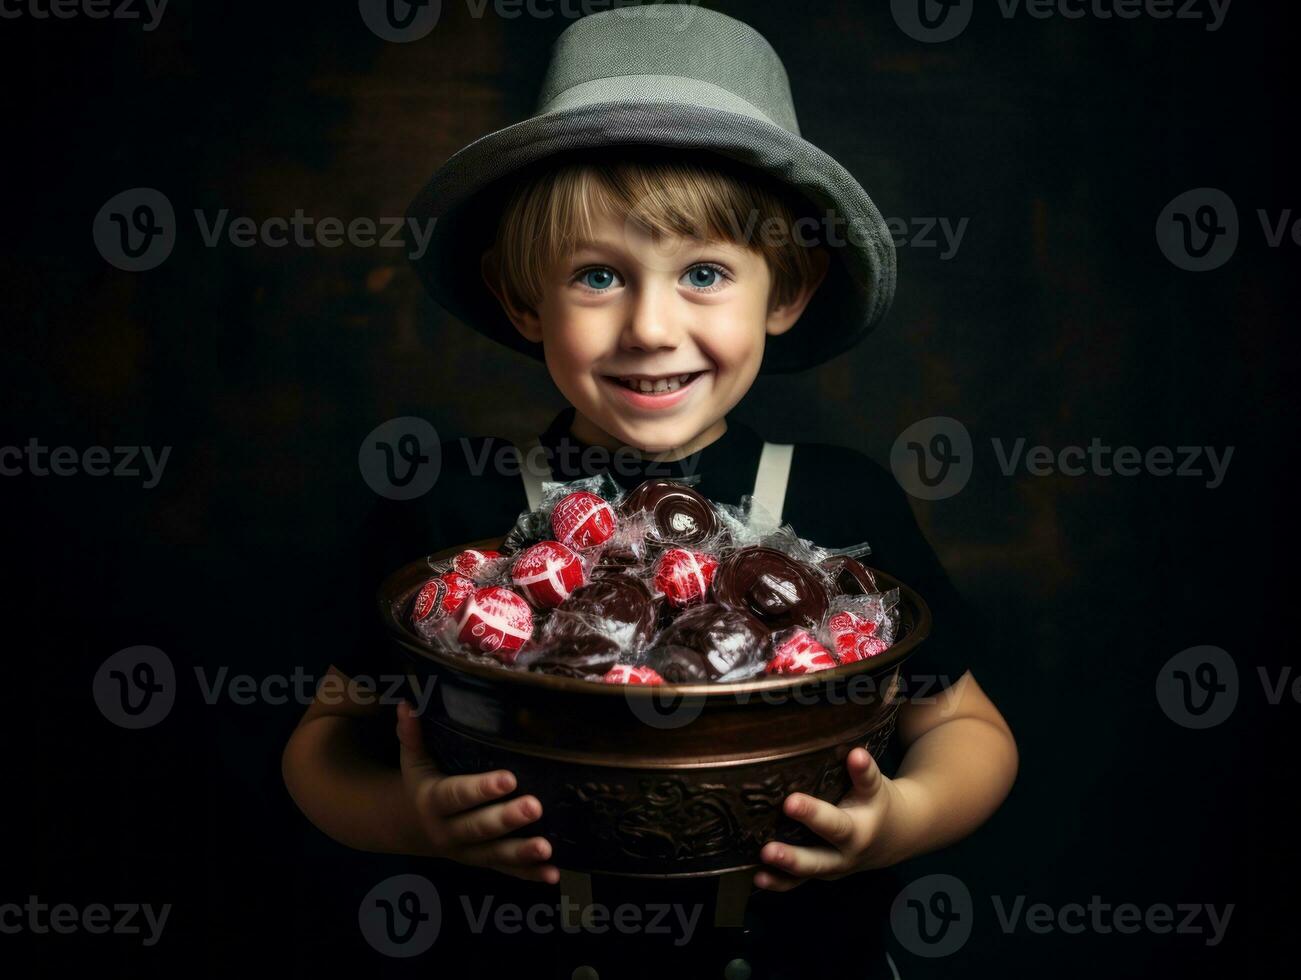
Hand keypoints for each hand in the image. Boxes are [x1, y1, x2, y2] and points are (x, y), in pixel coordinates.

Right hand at [396, 700, 558, 883]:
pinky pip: (506, 871)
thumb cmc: (421, 783)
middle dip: (507, 819)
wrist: (410, 828)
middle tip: (535, 806)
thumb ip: (412, 735)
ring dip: (521, 853)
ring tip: (546, 848)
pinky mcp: (483, 863)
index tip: (509, 778)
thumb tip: (408, 704)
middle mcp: (449, 832)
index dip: (481, 789)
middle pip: (479, 827)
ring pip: (494, 855)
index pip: (457, 795)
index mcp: (433, 801)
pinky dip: (529, 875)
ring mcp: (467, 852)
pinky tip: (553, 875)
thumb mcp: (413, 761)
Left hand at [755, 747, 912, 890]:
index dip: (813, 812)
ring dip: (782, 870)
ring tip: (759, 864)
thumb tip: (855, 753)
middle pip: (818, 856)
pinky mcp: (821, 873)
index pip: (835, 822)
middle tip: (768, 850)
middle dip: (793, 855)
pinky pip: (799, 882)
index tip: (790, 802)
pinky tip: (757, 878)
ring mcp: (832, 867)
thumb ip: (864, 773)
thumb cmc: (876, 803)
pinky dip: (779, 882)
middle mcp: (846, 854)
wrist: (895, 836)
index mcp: (859, 830)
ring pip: (807, 872)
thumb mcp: (875, 788)